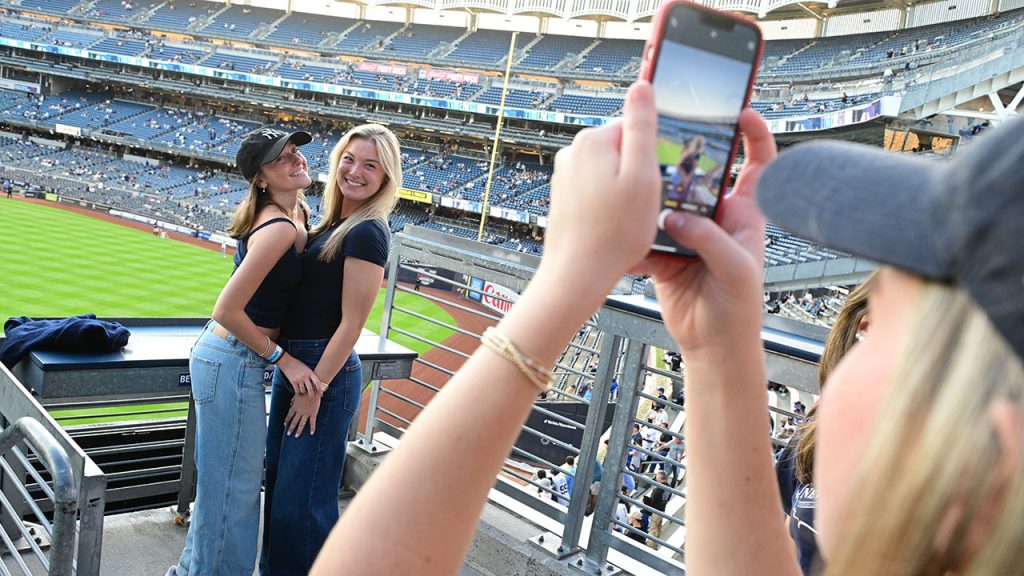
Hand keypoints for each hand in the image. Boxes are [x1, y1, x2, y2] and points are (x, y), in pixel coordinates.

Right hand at [277, 353, 322, 396]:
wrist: (288, 362)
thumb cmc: (298, 365)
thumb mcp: (307, 368)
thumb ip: (310, 375)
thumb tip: (316, 383)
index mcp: (310, 373)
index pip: (317, 382)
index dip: (320, 389)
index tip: (321, 393)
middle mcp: (305, 377)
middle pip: (310, 389)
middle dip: (312, 395)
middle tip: (313, 398)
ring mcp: (299, 379)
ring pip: (303, 391)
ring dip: (304, 393)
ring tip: (304, 393)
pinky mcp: (293, 382)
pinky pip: (297, 390)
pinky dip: (298, 392)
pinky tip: (298, 392)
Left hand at [285, 391, 319, 436]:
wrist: (313, 390)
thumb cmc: (305, 390)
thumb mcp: (297, 394)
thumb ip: (293, 400)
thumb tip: (290, 403)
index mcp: (295, 407)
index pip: (289, 415)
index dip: (287, 420)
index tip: (284, 424)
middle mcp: (300, 411)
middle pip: (294, 422)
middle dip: (291, 428)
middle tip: (288, 434)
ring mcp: (306, 413)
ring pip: (301, 424)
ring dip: (299, 430)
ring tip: (296, 436)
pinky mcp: (313, 413)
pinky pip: (312, 422)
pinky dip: (312, 428)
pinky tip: (311, 433)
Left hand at [537, 81, 660, 309]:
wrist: (577, 275)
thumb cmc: (612, 233)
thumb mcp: (642, 175)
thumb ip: (643, 127)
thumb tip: (643, 86)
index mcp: (592, 140)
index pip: (637, 129)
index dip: (654, 157)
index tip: (657, 180)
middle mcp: (574, 153)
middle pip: (625, 151)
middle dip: (640, 174)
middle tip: (644, 204)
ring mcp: (567, 176)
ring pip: (613, 174)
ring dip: (626, 193)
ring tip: (627, 220)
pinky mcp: (566, 197)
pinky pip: (599, 193)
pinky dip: (610, 207)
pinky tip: (614, 227)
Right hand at [635, 109, 776, 359]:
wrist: (713, 345)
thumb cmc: (740, 309)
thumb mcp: (735, 269)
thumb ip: (708, 239)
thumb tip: (674, 217)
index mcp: (746, 214)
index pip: (758, 163)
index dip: (754, 134)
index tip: (740, 111)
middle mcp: (717, 218)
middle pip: (701, 174)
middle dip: (683, 155)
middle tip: (666, 139)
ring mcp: (689, 233)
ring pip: (668, 200)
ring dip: (654, 194)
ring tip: (639, 183)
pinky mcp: (665, 251)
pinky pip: (646, 233)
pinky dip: (634, 233)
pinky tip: (625, 230)